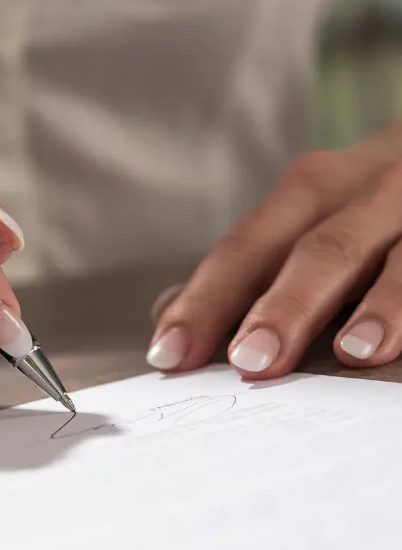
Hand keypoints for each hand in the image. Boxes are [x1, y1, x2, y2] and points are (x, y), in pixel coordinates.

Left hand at [147, 123, 401, 377]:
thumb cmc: (375, 209)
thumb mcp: (312, 219)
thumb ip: (250, 269)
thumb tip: (168, 315)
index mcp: (316, 189)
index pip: (249, 247)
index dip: (207, 300)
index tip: (169, 355)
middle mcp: (372, 187)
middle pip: (323, 246)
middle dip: (287, 305)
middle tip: (251, 362)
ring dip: (383, 304)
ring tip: (354, 351)